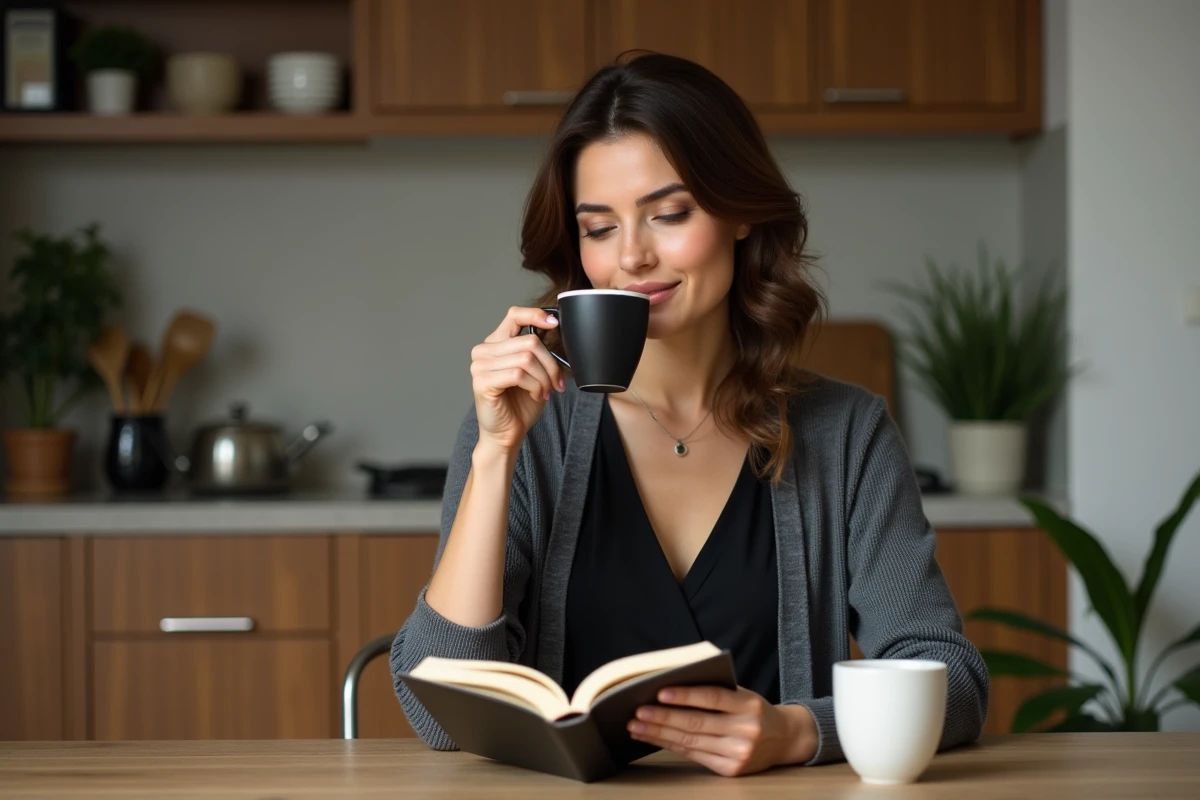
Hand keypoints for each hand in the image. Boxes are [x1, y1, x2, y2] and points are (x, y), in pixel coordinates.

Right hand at [470, 306, 564, 451]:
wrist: (507, 433)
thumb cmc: (520, 404)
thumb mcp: (534, 372)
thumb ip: (537, 352)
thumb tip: (555, 331)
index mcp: (495, 344)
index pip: (514, 315)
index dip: (536, 315)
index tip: (554, 323)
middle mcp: (483, 351)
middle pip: (529, 341)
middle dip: (550, 364)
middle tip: (556, 383)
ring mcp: (480, 366)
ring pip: (526, 358)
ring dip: (544, 378)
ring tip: (545, 391)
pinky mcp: (482, 382)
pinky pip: (518, 374)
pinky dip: (535, 386)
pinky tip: (536, 396)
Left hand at [626, 686, 816, 776]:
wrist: (785, 739)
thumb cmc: (755, 711)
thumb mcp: (743, 695)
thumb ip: (716, 691)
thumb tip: (671, 687)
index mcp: (749, 705)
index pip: (713, 698)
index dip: (685, 695)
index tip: (660, 692)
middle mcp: (746, 730)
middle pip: (697, 723)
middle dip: (663, 718)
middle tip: (638, 712)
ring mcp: (739, 753)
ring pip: (691, 741)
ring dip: (660, 734)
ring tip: (637, 726)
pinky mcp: (731, 770)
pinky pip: (694, 755)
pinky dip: (671, 745)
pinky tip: (654, 738)